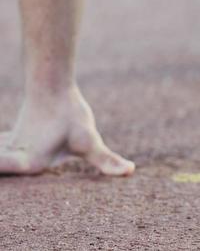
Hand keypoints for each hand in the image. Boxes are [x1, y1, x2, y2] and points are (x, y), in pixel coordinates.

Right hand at [0, 86, 133, 176]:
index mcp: (32, 163)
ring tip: (6, 153)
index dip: (2, 165)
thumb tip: (130, 171)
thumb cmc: (70, 113)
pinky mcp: (10, 141)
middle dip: (0, 163)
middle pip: (0, 167)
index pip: (12, 170)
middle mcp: (17, 159)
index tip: (1, 161)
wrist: (51, 84)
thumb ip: (106, 159)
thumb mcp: (89, 138)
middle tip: (7, 156)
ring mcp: (10, 149)